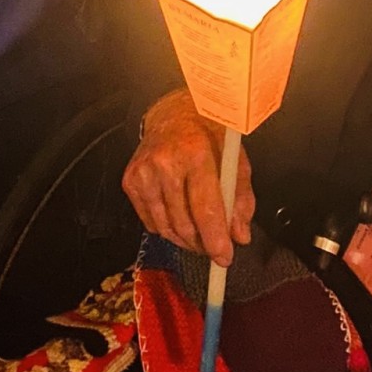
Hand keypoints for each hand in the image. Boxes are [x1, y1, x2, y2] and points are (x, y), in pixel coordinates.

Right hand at [121, 89, 253, 266]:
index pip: (205, 208)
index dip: (216, 239)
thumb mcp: (234, 158)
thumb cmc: (208, 135)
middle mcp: (165, 163)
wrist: (172, 113)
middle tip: (214, 249)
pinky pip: (150, 222)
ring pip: (165, 228)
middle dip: (202, 244)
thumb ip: (240, 198)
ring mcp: (143, 172)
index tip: (225, 258)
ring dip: (185, 240)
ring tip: (198, 236)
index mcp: (195, 153)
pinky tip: (178, 216)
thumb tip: (240, 236)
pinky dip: (166, 228)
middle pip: (183, 224)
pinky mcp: (130, 180)